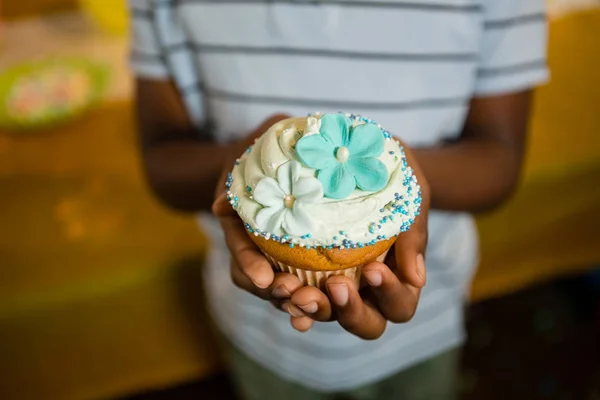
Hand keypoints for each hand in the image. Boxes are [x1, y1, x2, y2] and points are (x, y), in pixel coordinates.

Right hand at [212, 114, 313, 320]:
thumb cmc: (262, 148)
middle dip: (271, 290)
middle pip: (254, 278)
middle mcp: (252, 241)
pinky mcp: (296, 260)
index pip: (238, 244)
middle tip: (292, 295)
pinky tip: (313, 319)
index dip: (248, 262)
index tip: (263, 278)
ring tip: (306, 314)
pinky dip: (305, 304)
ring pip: (275, 288)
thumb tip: (221, 205)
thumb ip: (242, 163)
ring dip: (289, 302)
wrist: (271, 159)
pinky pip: (300, 285)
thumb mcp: (251, 145)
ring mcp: (272, 254)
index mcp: (238, 217)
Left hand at [290, 142, 429, 338]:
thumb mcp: (409, 193)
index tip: (373, 267)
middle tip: (335, 285)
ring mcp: (330, 286)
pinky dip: (277, 292)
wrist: (355, 156)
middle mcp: (364, 290)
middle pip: (364, 324)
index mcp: (395, 278)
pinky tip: (268, 283)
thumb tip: (417, 279)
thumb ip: (414, 232)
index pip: (399, 305)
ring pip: (322, 314)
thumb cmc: (391, 176)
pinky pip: (286, 293)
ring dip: (308, 307)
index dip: (389, 294)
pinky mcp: (299, 272)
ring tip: (293, 288)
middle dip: (349, 311)